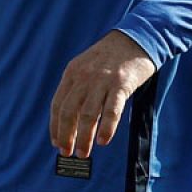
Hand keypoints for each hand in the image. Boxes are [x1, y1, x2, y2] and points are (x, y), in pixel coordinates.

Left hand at [49, 30, 155, 157]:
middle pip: (69, 111)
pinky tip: (102, 141)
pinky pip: (112, 110)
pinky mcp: (122, 84)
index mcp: (72, 73)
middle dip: (66, 135)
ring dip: (84, 137)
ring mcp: (102, 80)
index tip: (56, 143)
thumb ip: (79, 88)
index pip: (57, 104)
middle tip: (67, 153)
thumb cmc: (111, 58)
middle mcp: (84, 77)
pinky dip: (106, 128)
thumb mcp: (87, 67)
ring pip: (88, 114)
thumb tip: (74, 121)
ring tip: (83, 153)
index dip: (55, 126)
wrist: (135, 38)